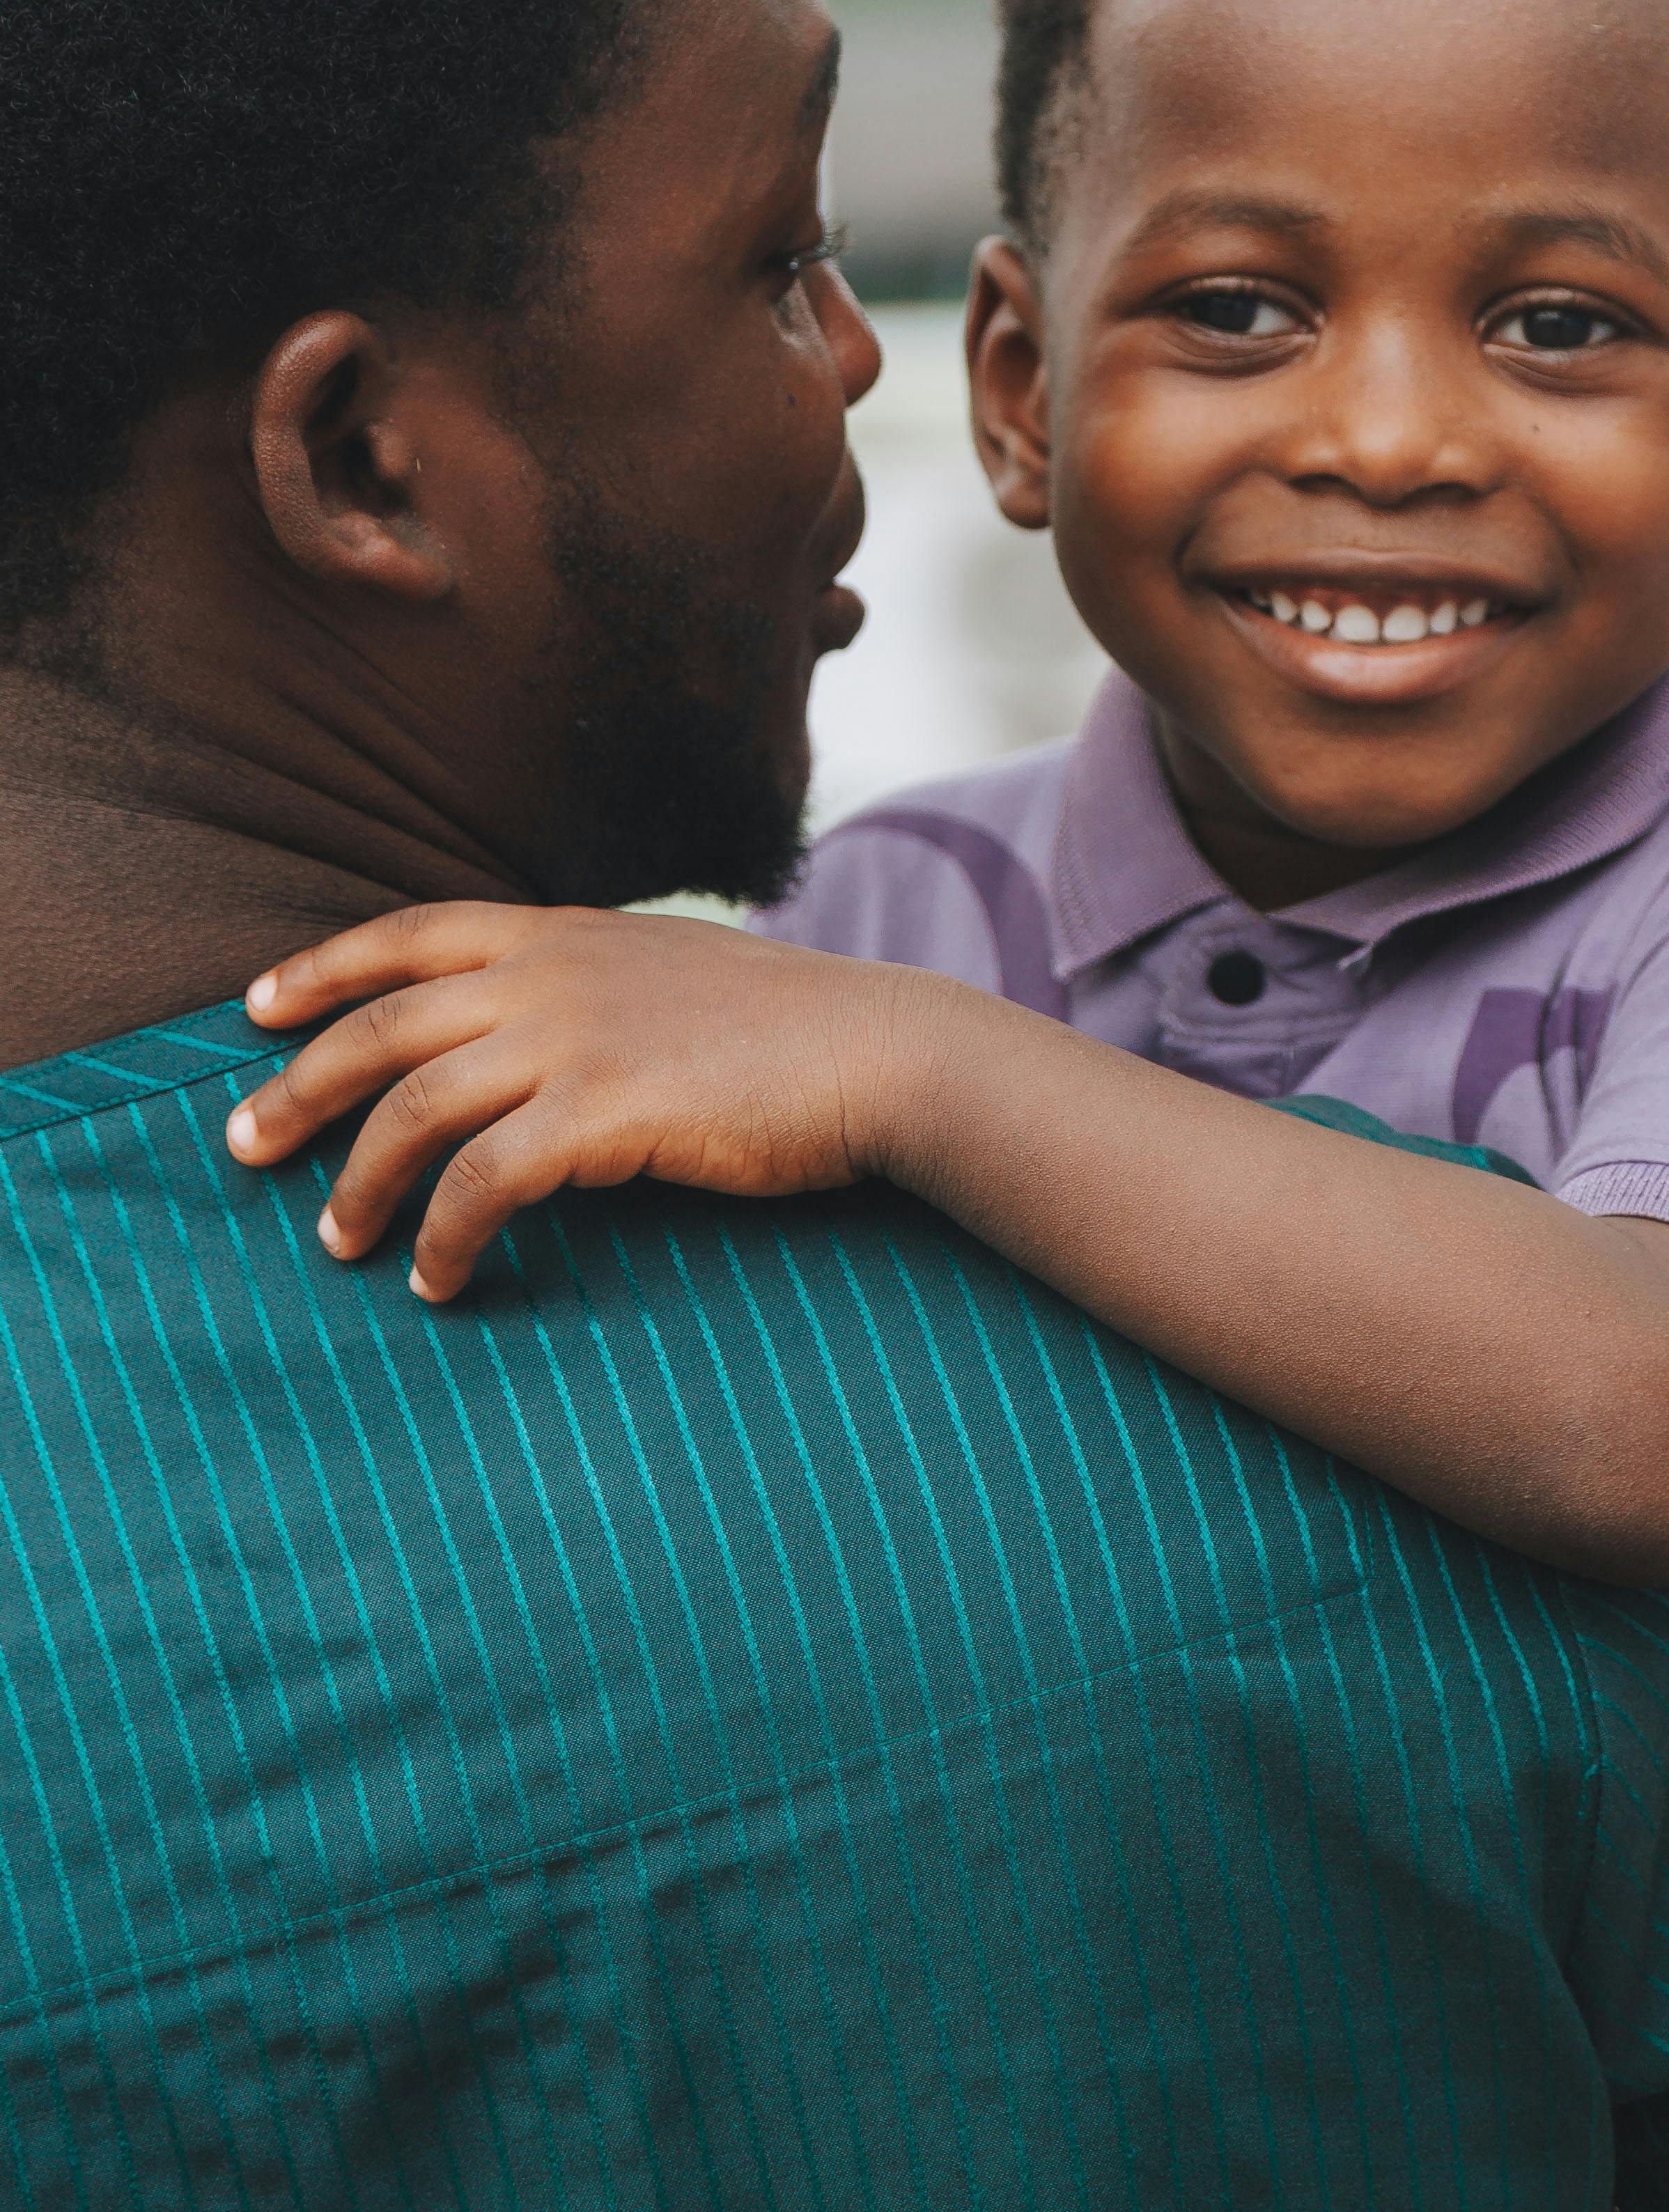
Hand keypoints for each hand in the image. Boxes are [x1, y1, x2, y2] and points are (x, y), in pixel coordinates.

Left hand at [225, 904, 910, 1301]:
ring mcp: (578, 1036)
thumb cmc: (791, 1030)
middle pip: (384, 1024)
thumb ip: (593, 988)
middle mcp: (555, 972)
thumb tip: (535, 1041)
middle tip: (243, 1147)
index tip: (257, 1004)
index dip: (324, 967)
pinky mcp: (608, 1110)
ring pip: (416, 1106)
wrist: (881, 1050)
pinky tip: (440, 1278)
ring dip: (361, 1182)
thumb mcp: (671, 974)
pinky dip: (448, 1236)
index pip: (413, 932)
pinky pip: (487, 1182)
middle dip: (298, 1087)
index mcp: (567, 932)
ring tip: (336, 1243)